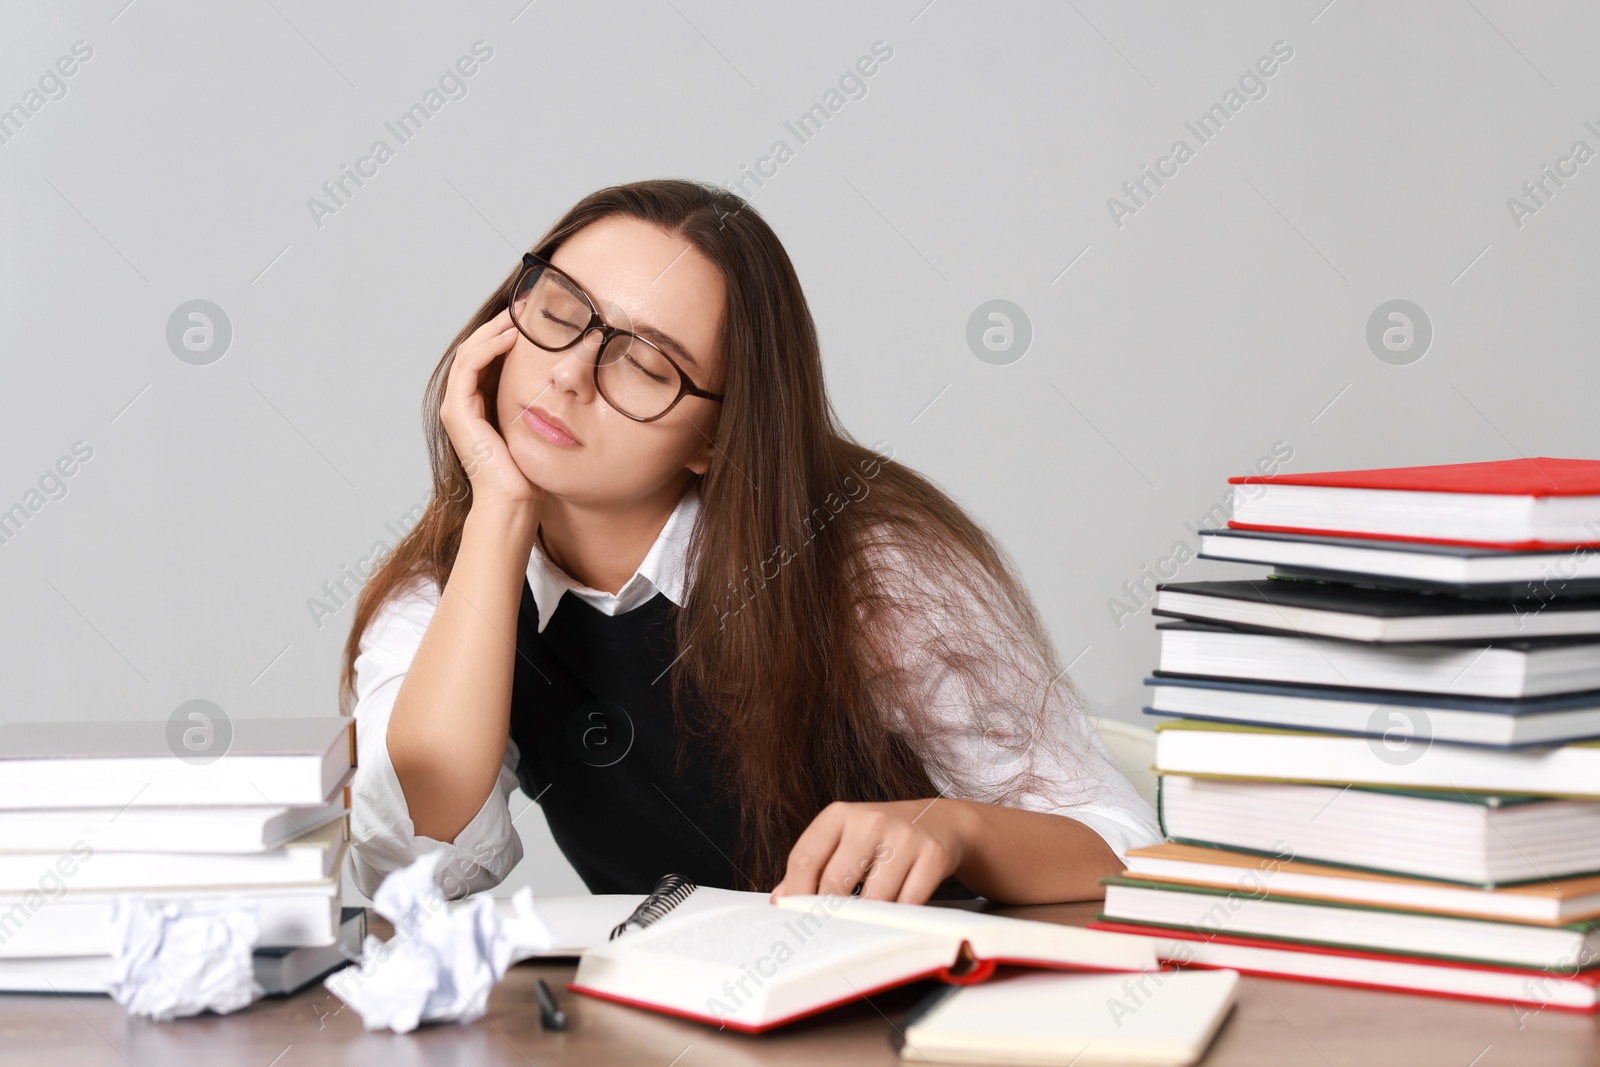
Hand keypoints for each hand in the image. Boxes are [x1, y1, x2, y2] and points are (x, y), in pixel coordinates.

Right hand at [440, 307, 545, 518]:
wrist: (514, 500)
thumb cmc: (528, 469)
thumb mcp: (535, 423)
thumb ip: (536, 399)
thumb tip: (563, 375)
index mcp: (479, 403)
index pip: (488, 355)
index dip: (507, 332)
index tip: (532, 315)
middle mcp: (463, 402)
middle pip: (477, 347)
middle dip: (500, 323)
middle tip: (525, 304)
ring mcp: (456, 406)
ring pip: (470, 351)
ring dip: (494, 329)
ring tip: (519, 314)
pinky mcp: (458, 412)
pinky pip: (468, 367)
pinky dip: (488, 348)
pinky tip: (511, 337)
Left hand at [768, 799, 971, 904]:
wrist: (940, 822)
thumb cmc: (882, 837)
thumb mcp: (844, 840)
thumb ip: (812, 867)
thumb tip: (780, 901)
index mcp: (839, 814)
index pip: (805, 859)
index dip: (795, 894)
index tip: (793, 919)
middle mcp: (870, 820)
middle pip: (835, 882)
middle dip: (830, 914)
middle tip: (828, 932)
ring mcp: (904, 836)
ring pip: (874, 899)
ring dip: (868, 919)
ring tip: (865, 924)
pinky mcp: (933, 854)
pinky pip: (907, 903)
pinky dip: (898, 918)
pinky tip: (894, 917)